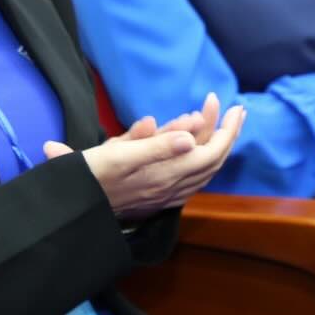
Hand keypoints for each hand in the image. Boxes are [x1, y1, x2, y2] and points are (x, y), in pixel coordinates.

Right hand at [42, 93, 245, 220]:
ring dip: (219, 146)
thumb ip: (156, 146)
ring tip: (226, 126)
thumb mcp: (120, 155)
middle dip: (228, 134)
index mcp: (165, 174)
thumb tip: (189, 137)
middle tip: (237, 110)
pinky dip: (205, 162)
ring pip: (205, 172)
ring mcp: (166, 195)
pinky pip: (193, 180)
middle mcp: (171, 187)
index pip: (209, 153)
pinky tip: (204, 155)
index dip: (225, 129)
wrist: (76, 209)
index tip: (229, 105)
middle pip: (213, 161)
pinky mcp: (158, 199)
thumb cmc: (93, 176)